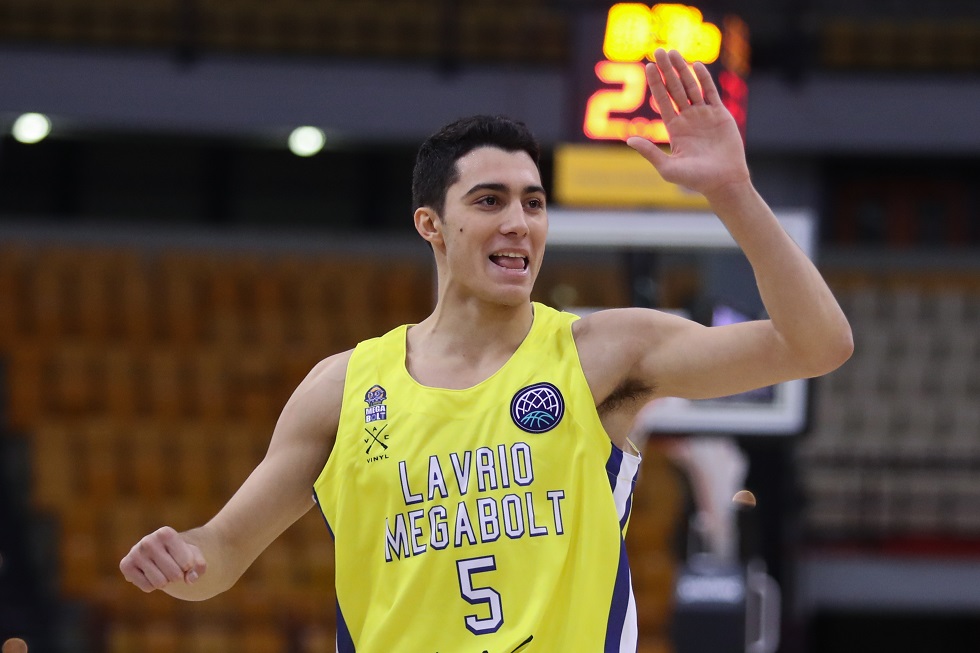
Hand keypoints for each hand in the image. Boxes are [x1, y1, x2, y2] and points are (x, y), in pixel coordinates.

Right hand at [119, 526, 206, 592]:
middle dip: (177, 576)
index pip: (187, 563)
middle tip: (173, 568)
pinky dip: (152, 586)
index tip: (185, 561)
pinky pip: (147, 587)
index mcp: (166, 533)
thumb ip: (199, 567)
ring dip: (165, 581)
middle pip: (174, 575)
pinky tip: (150, 574)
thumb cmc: (180, 554)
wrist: (160, 554)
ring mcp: (135, 552)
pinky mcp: (125, 565)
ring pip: (160, 583)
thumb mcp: (195, 557)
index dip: (189, 567)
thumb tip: (190, 578)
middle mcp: (148, 540)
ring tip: (162, 570)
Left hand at [627, 49, 749, 200]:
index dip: (655, 83)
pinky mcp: (720, 115)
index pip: (662, 100)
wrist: (724, 182)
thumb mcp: (668, 168)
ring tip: (674, 53)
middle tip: (659, 51)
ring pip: (691, 87)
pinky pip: (710, 93)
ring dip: (682, 70)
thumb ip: (650, 152)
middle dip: (666, 70)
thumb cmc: (696, 180)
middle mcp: (687, 119)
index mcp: (674, 129)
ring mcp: (704, 115)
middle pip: (675, 89)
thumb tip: (628, 139)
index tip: (647, 67)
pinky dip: (704, 79)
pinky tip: (696, 66)